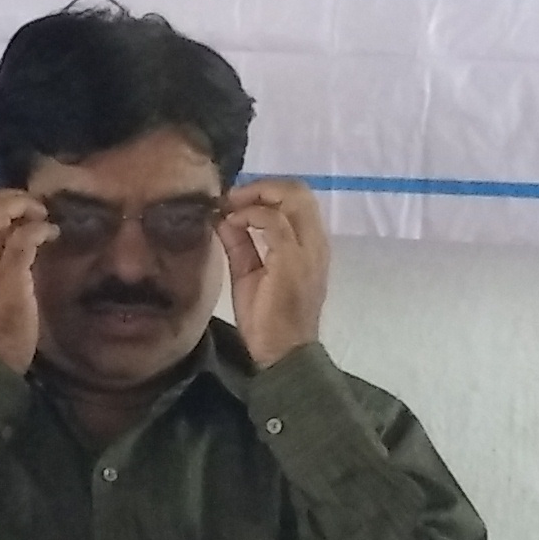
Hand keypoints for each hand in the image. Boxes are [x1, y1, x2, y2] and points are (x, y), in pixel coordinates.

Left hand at [219, 178, 329, 367]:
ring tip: (230, 207)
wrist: (281, 353)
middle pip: (299, 190)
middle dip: (261, 186)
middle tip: (231, 198)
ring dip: (255, 195)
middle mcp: (315, 242)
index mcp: (309, 243)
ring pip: (292, 196)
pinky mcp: (292, 260)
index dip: (265, 190)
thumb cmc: (267, 318)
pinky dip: (250, 215)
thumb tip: (223, 216)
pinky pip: (274, 221)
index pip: (297, 197)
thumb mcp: (249, 272)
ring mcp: (307, 249)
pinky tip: (232, 224)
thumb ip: (240, 243)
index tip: (233, 200)